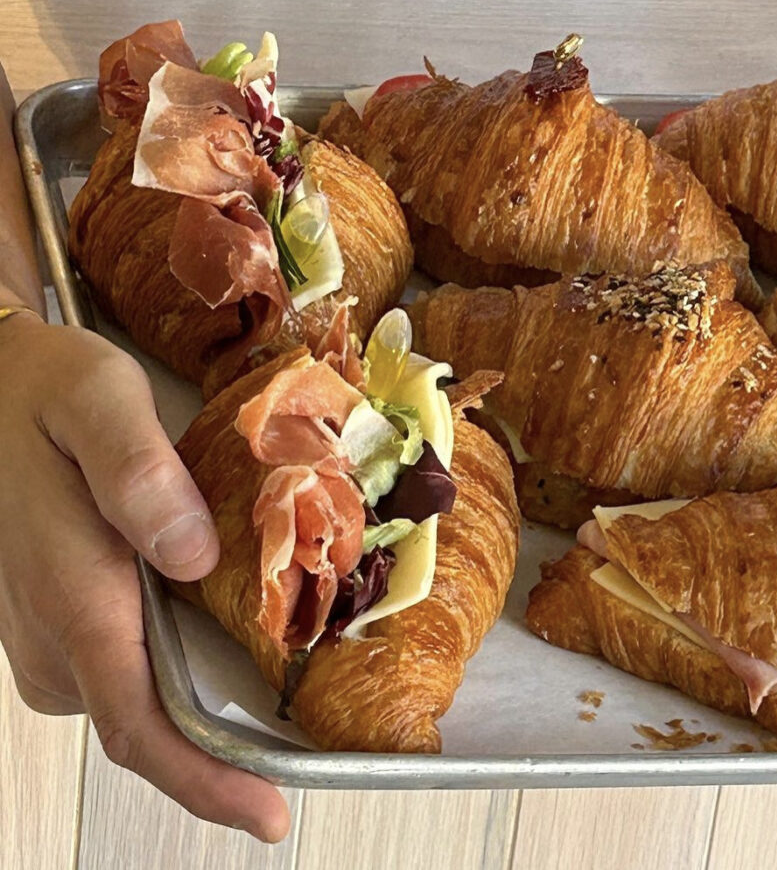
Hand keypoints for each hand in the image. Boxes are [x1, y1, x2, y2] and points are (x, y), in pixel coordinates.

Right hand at [0, 315, 290, 842]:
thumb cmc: (43, 387)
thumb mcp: (96, 401)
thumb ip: (139, 474)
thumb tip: (192, 554)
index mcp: (73, 594)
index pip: (138, 723)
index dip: (204, 781)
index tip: (267, 815)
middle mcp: (52, 633)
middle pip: (145, 726)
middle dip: (220, 753)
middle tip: (306, 743)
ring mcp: (47, 633)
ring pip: (134, 700)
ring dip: (200, 713)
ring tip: (280, 692)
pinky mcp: (55, 619)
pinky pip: (122, 669)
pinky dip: (174, 675)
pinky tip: (221, 644)